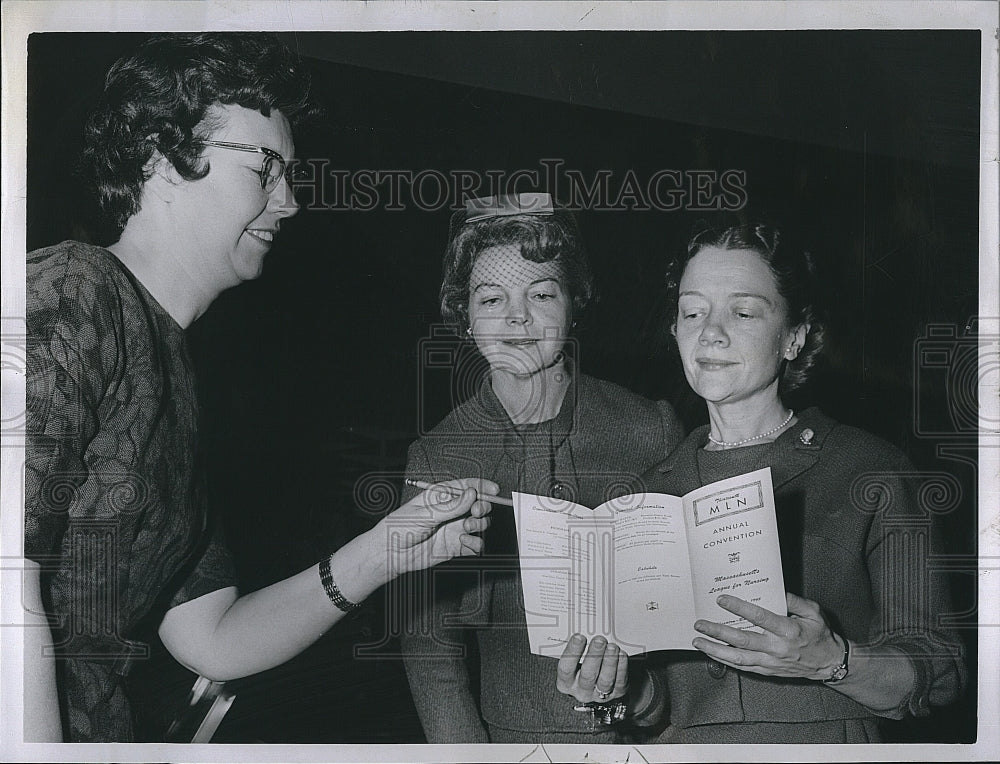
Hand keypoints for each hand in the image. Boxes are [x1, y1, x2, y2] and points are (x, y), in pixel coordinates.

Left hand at [381, 478, 496, 576]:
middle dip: (482, 507)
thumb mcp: (425, 514)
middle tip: (476, 512)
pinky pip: (475, 545)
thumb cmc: (399, 527)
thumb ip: (451, 506)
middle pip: (478, 504)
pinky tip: (464, 542)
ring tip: (467, 527)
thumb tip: (472, 494)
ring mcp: (454, 528)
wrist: (390, 554)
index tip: (493, 490)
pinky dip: (475, 544)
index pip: (467, 486)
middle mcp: (451, 511)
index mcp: (442, 496)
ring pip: (480, 524)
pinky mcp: (455, 547)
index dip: (482, 486)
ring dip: (480, 525)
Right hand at [555, 634, 628, 702]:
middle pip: (588, 675)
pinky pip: (619, 682)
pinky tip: (621, 655)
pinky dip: (621, 668)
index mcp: (566, 682)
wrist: (597, 684)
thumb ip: (577, 648)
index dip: (573, 652)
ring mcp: (599, 694)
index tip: (579, 637)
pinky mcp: (616, 694)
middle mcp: (581, 690)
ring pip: (605, 680)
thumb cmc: (583, 666)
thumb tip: (583, 626)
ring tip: (612, 647)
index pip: (566, 668)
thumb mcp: (574, 660)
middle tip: (599, 640)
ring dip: (609, 662)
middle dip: (594, 656)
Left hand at [692, 592, 844, 679]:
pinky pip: (743, 667)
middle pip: (742, 639)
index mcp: (788, 630)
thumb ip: (793, 600)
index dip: (739, 607)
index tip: (721, 599)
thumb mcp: (813, 612)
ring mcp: (771, 662)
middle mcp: (777, 648)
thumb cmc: (820, 635)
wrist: (829, 663)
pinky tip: (712, 653)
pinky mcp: (767, 671)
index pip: (759, 617)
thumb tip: (774, 589)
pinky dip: (725, 661)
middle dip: (718, 631)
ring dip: (716, 650)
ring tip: (698, 641)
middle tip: (700, 623)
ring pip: (738, 658)